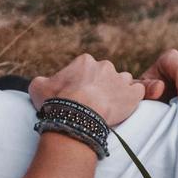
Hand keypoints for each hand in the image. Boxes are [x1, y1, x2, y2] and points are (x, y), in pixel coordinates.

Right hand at [29, 53, 145, 127]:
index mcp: (85, 61)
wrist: (76, 116)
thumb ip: (41, 81)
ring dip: (118, 91)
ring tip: (109, 107)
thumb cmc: (57, 101)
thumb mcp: (38, 87)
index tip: (80, 96)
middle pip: (106, 74)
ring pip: (123, 81)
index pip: (88, 69)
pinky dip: (133, 98)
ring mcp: (120, 79)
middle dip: (101, 86)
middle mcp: (105, 65)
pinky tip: (125, 107)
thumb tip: (42, 83)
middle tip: (94, 103)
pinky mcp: (132, 94)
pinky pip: (138, 91)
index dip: (84, 83)